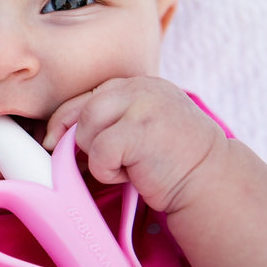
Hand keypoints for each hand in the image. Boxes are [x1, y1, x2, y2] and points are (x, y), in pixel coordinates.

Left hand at [43, 76, 228, 212]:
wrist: (211, 182)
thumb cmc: (169, 161)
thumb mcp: (139, 127)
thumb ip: (108, 119)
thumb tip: (54, 135)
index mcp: (138, 84)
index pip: (86, 96)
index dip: (67, 122)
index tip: (58, 142)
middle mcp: (140, 88)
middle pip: (80, 111)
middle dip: (81, 141)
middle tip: (105, 161)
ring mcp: (142, 106)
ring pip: (85, 130)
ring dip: (99, 157)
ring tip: (129, 165)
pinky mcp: (140, 130)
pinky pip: (98, 152)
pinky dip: (108, 171)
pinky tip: (135, 174)